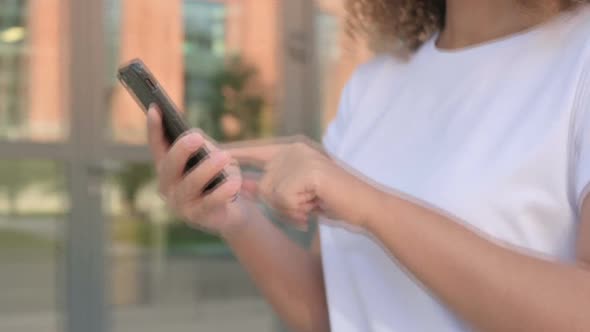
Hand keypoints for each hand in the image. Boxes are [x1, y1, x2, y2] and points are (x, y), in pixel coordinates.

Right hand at [147, 106, 251, 235]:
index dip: (154, 128)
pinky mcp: (198, 218)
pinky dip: (223, 192)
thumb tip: (196, 138)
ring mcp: (180, 204)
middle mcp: (168, 186)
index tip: (155, 108)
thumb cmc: (217, 178)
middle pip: (170, 166)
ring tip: (224, 157)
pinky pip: (210, 203)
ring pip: (190, 184)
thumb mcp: (209, 158)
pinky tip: (234, 182)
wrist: (231, 211)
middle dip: (182, 149)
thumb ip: (200, 148)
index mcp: (167, 168)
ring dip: (207, 169)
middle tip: (197, 136)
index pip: (157, 146)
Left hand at [227, 136, 371, 228]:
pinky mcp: (307, 171)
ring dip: (290, 210)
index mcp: (291, 150)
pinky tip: (316, 205)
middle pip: (262, 185)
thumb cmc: (334, 201)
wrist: (366, 205)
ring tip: (313, 205)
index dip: (232, 154)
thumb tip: (241, 187)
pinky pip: (284, 199)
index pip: (254, 151)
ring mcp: (300, 158)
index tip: (208, 149)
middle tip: (306, 207)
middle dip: (280, 207)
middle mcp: (293, 149)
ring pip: (272, 194)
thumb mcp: (298, 194)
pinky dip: (298, 210)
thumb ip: (271, 188)